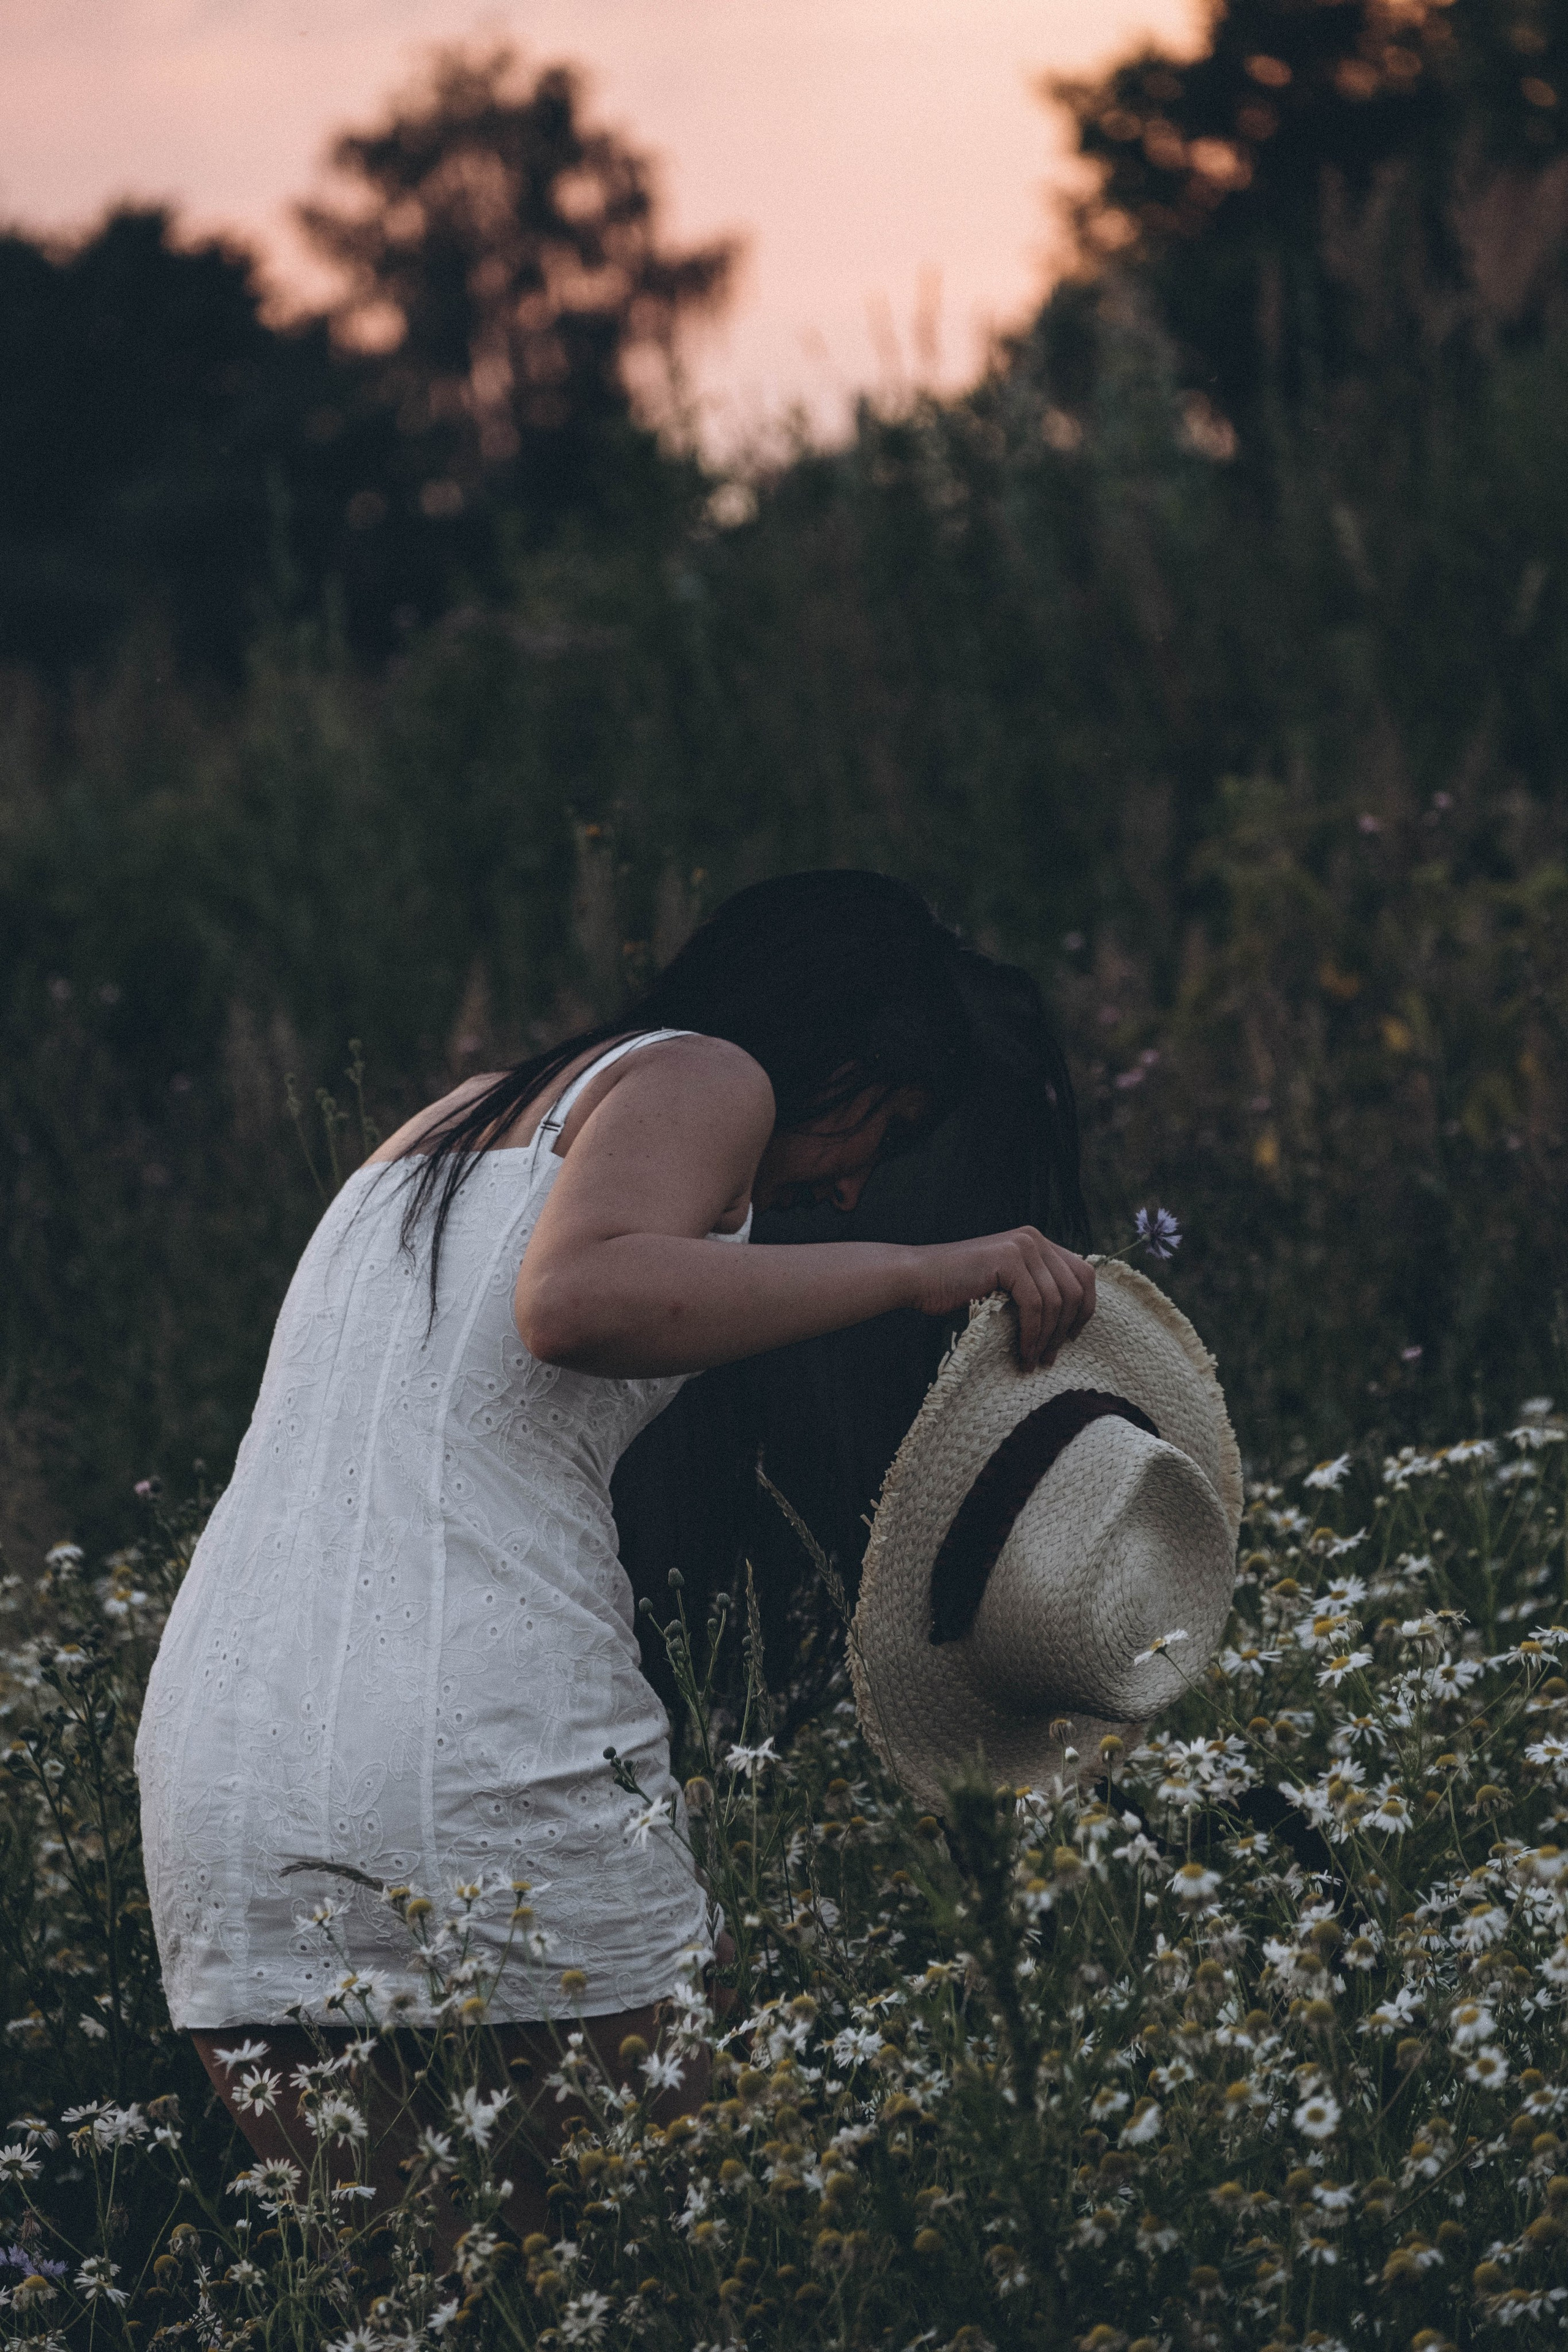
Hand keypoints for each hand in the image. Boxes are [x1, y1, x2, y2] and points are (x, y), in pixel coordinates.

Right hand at [904, 1228, 1095, 1370]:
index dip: (1085, 1309)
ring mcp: (1022, 1246)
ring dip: (1047, 1338)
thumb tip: (1069, 1320)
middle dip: (1067, 1328)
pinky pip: (1035, 1305)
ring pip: (1056, 1301)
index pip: (1083, 1274)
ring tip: (1034, 1361)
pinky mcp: (1008, 1259)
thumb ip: (1034, 1288)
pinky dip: (1032, 1335)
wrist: (918, 1278)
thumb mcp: (1006, 1285)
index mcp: (1037, 1242)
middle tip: (1051, 1357)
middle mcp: (1034, 1238)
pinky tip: (1023, 1353)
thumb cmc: (957, 1288)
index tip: (1071, 1338)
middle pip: (1075, 1289)